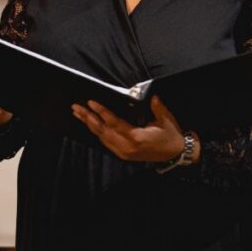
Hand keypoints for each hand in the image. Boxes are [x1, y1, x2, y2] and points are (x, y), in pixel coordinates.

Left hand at [71, 95, 197, 163]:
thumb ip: (156, 106)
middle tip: (76, 108)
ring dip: (90, 125)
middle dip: (88, 118)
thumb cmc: (171, 136)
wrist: (175, 154)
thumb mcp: (165, 119)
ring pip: (102, 138)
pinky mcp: (124, 155)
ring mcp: (124, 152)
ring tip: (79, 114)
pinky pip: (106, 143)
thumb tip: (149, 95)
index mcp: (136, 137)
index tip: (91, 103)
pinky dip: (98, 133)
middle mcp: (127, 147)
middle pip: (102, 131)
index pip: (114, 123)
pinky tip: (92, 125)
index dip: (101, 112)